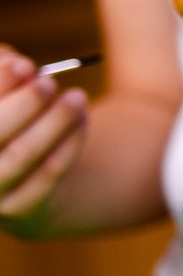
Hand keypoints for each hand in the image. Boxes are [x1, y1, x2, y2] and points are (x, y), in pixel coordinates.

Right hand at [0, 48, 88, 222]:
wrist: (28, 175)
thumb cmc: (7, 116)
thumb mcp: (4, 91)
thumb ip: (3, 70)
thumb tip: (16, 64)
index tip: (25, 64)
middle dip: (25, 103)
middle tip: (50, 81)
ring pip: (21, 154)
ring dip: (53, 121)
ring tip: (76, 97)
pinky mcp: (18, 211)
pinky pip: (48, 174)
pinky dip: (69, 143)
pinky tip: (82, 120)